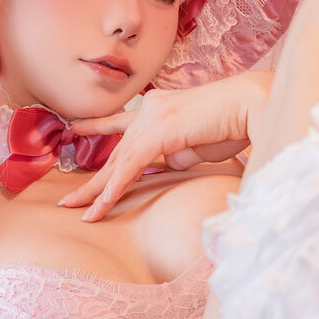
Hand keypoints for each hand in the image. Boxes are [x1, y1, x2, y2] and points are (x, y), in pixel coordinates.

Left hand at [58, 69, 272, 220]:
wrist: (249, 108)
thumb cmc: (231, 126)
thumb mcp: (196, 146)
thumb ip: (175, 154)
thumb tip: (166, 165)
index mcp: (157, 109)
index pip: (121, 125)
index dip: (96, 128)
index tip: (74, 128)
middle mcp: (149, 110)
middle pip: (116, 151)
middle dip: (92, 179)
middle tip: (69, 198)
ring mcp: (152, 119)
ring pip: (118, 161)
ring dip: (98, 191)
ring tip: (79, 210)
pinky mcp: (159, 132)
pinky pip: (131, 166)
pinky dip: (115, 188)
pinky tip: (101, 205)